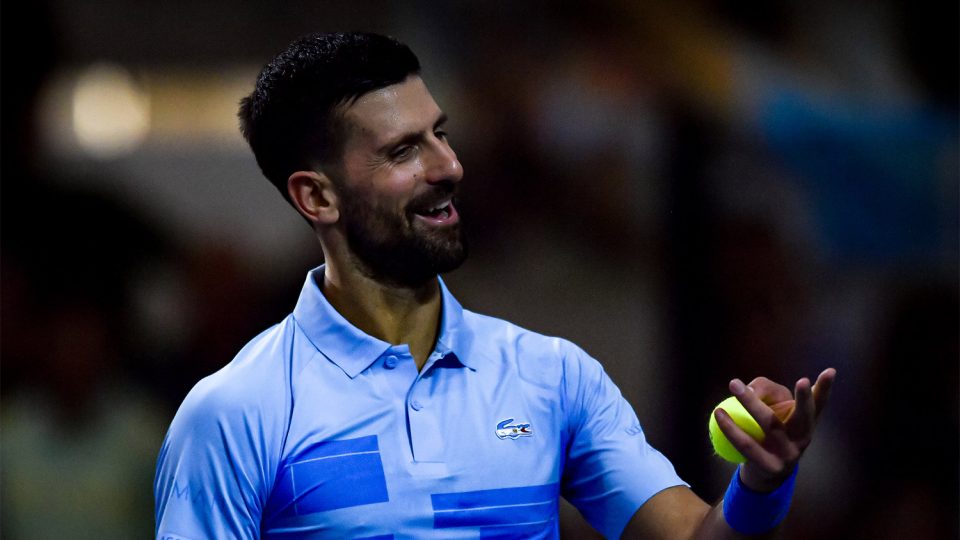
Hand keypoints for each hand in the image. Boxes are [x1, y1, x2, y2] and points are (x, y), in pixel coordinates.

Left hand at [714, 368, 836, 491]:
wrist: (765, 473)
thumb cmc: (769, 432)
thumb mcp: (773, 410)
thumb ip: (764, 391)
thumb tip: (747, 387)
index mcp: (807, 423)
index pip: (819, 404)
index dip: (825, 389)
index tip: (830, 371)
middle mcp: (803, 438)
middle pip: (805, 417)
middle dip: (805, 399)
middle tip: (801, 380)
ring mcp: (789, 454)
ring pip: (771, 425)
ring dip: (751, 403)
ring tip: (734, 384)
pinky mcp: (769, 466)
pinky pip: (747, 444)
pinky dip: (731, 428)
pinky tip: (719, 413)